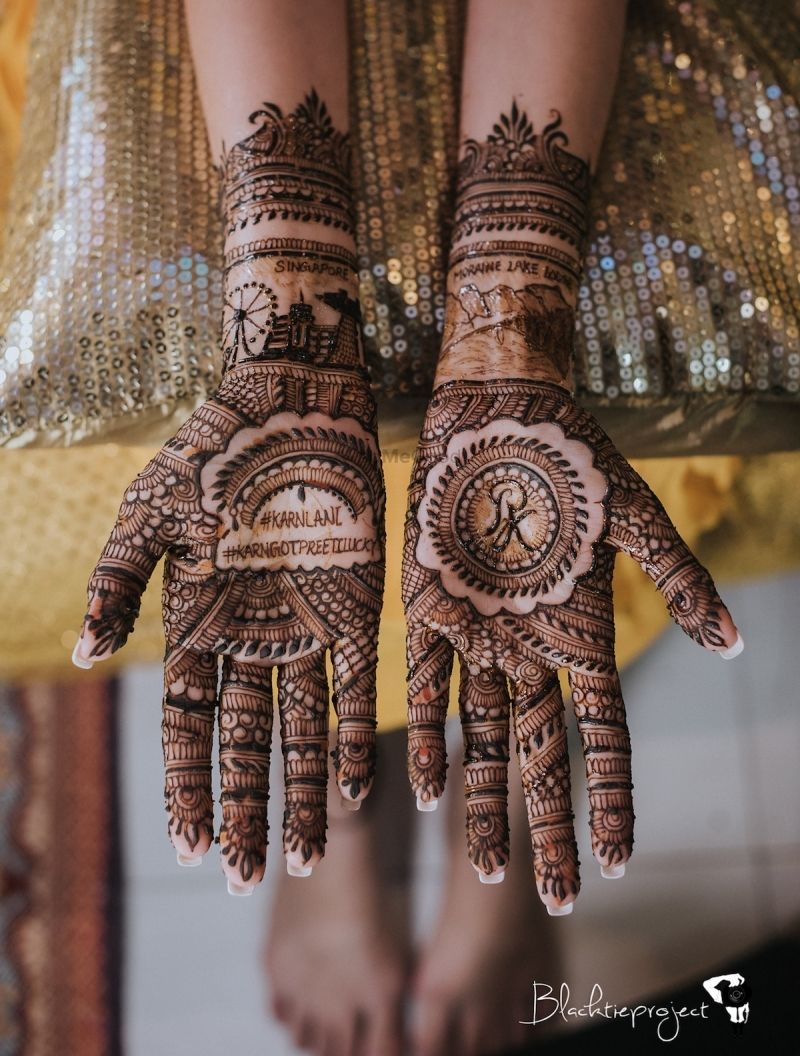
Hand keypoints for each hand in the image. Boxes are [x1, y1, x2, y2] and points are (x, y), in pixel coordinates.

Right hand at [73, 363, 384, 891]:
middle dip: (244, 811)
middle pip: (244, 745)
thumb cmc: (211, 452)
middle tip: (245, 880)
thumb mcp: (150, 514)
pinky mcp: (352, 611)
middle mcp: (249, 640)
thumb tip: (80, 654)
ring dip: (299, 795)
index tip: (190, 848)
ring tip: (304, 860)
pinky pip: (354, 688)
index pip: (187, 726)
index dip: (187, 786)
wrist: (291, 403)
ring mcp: (302, 630)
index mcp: (194, 623)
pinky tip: (356, 794)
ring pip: (301, 731)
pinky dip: (354, 740)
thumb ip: (118, 583)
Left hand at [402, 379, 740, 914]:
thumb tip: (736, 644)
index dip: (609, 799)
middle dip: (546, 823)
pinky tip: (428, 792)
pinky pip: (425, 687)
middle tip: (549, 895)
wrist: (497, 409)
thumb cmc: (574, 457)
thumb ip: (679, 578)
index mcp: (582, 635)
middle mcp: (529, 649)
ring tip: (491, 868)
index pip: (603, 738)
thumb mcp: (633, 518)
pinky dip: (428, 738)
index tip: (616, 862)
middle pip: (542, 755)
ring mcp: (477, 635)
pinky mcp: (425, 609)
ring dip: (486, 803)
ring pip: (483, 737)